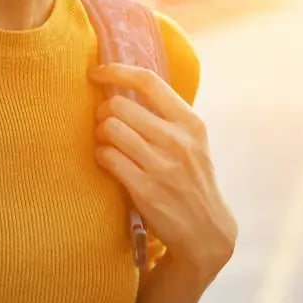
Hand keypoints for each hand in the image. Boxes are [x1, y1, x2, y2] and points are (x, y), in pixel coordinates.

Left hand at [89, 64, 236, 282]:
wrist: (206, 231)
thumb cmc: (190, 178)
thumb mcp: (192, 142)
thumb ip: (165, 116)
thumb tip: (123, 83)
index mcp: (190, 123)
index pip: (148, 81)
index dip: (116, 71)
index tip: (96, 73)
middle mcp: (178, 141)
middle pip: (119, 105)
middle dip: (103, 112)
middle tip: (104, 123)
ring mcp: (163, 165)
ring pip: (109, 129)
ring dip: (99, 134)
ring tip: (106, 143)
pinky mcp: (145, 189)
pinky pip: (106, 156)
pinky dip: (100, 155)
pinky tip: (107, 160)